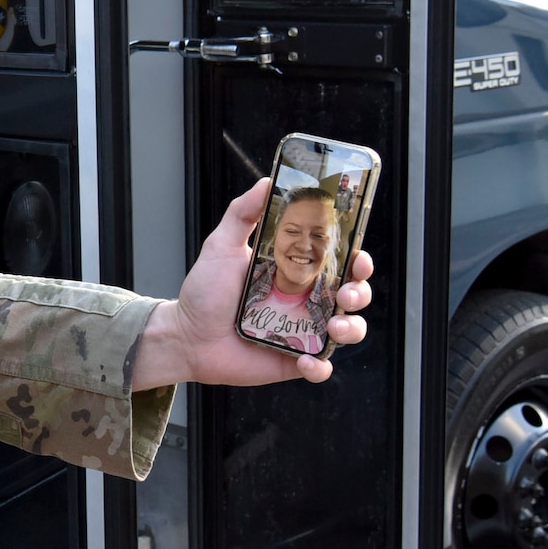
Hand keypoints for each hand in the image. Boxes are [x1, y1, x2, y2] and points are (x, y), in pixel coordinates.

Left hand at [131, 178, 373, 389]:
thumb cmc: (204, 291)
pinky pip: (321, 367)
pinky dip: (320, 367)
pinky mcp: (293, 360)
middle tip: (346, 293)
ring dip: (351, 328)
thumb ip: (243, 213)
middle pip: (354, 294)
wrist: (185, 336)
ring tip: (333, 327)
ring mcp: (303, 331)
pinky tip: (304, 361)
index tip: (358, 256)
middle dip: (361, 292)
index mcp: (297, 271)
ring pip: (348, 330)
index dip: (358, 259)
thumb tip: (267, 181)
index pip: (340, 262)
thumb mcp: (221, 245)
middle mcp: (306, 300)